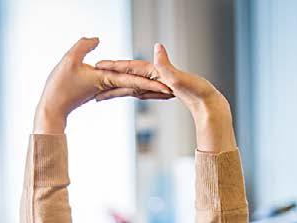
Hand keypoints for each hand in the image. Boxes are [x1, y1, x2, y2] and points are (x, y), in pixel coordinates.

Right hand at [33, 37, 172, 133]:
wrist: (50, 111)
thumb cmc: (56, 87)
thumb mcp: (68, 60)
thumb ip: (84, 46)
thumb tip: (98, 38)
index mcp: (106, 80)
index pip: (134, 80)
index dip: (152, 82)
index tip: (168, 86)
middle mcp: (109, 86)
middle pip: (137, 88)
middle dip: (156, 90)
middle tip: (176, 92)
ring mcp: (104, 90)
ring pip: (131, 90)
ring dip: (148, 92)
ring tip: (165, 92)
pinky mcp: (99, 91)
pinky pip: (120, 90)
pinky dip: (131, 90)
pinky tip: (141, 91)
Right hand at [96, 43, 236, 151]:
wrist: (207, 101)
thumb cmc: (196, 89)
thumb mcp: (179, 77)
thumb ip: (166, 64)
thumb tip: (158, 47)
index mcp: (155, 71)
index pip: (129, 68)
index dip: (113, 66)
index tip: (97, 65)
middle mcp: (153, 75)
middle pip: (125, 76)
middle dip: (107, 77)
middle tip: (90, 77)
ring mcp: (156, 83)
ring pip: (130, 85)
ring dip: (114, 88)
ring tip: (99, 92)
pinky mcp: (159, 92)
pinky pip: (138, 92)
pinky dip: (128, 93)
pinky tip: (121, 95)